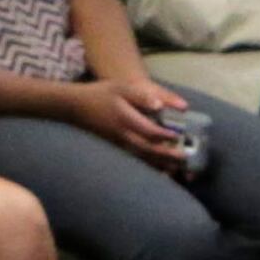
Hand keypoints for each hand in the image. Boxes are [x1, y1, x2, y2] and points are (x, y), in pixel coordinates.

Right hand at [75, 76, 195, 171]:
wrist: (75, 107)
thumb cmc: (102, 94)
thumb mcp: (122, 87)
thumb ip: (142, 96)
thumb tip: (160, 106)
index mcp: (125, 119)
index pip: (149, 131)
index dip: (165, 135)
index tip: (179, 136)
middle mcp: (121, 135)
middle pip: (147, 149)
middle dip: (166, 155)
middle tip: (184, 158)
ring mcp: (117, 145)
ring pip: (140, 158)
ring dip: (159, 164)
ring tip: (176, 169)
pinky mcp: (115, 149)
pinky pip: (133, 161)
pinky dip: (147, 167)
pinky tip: (159, 172)